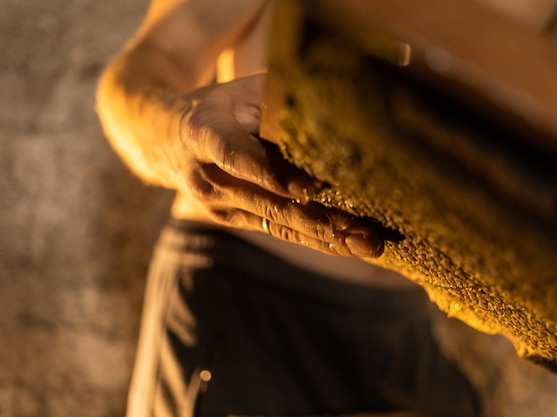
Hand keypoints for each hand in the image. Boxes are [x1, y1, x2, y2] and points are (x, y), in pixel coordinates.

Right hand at [174, 74, 382, 256]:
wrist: (166, 138)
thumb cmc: (218, 107)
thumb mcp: (240, 91)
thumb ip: (276, 101)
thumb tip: (331, 112)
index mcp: (206, 135)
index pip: (240, 157)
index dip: (275, 175)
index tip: (313, 188)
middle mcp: (209, 178)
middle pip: (269, 203)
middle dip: (319, 220)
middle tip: (364, 232)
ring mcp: (219, 206)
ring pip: (278, 224)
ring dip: (326, 238)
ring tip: (368, 246)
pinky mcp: (233, 219)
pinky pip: (277, 230)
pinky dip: (315, 238)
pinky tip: (348, 244)